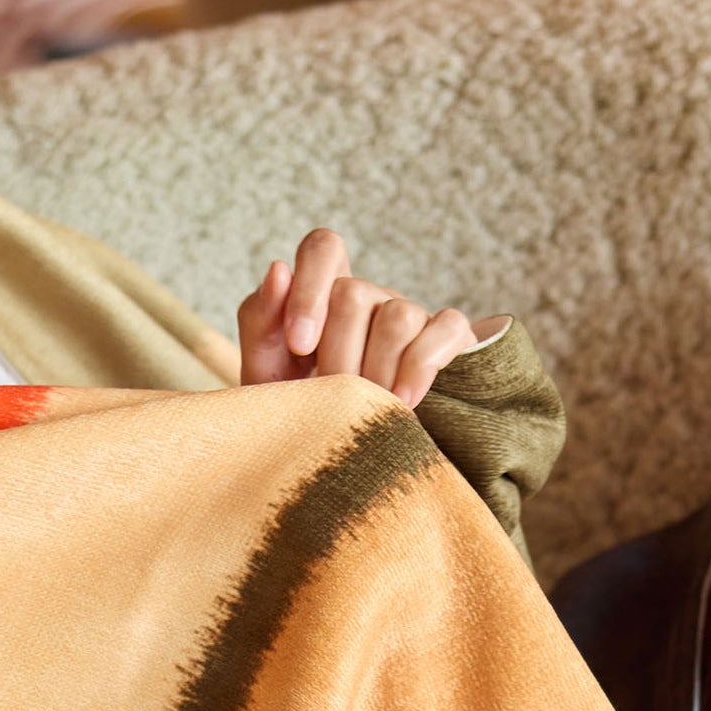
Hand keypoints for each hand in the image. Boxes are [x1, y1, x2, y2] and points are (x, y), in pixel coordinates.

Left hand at [237, 228, 490, 411]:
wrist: (350, 462)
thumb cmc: (304, 414)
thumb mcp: (268, 377)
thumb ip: (261, 323)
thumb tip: (279, 271)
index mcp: (325, 295)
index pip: (324, 248)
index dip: (310, 288)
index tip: (300, 347)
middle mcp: (370, 297)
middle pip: (354, 293)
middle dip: (338, 355)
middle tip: (333, 396)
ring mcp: (411, 315)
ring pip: (398, 316)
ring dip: (377, 370)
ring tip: (367, 409)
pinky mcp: (448, 338)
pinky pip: (446, 328)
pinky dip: (421, 368)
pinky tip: (403, 401)